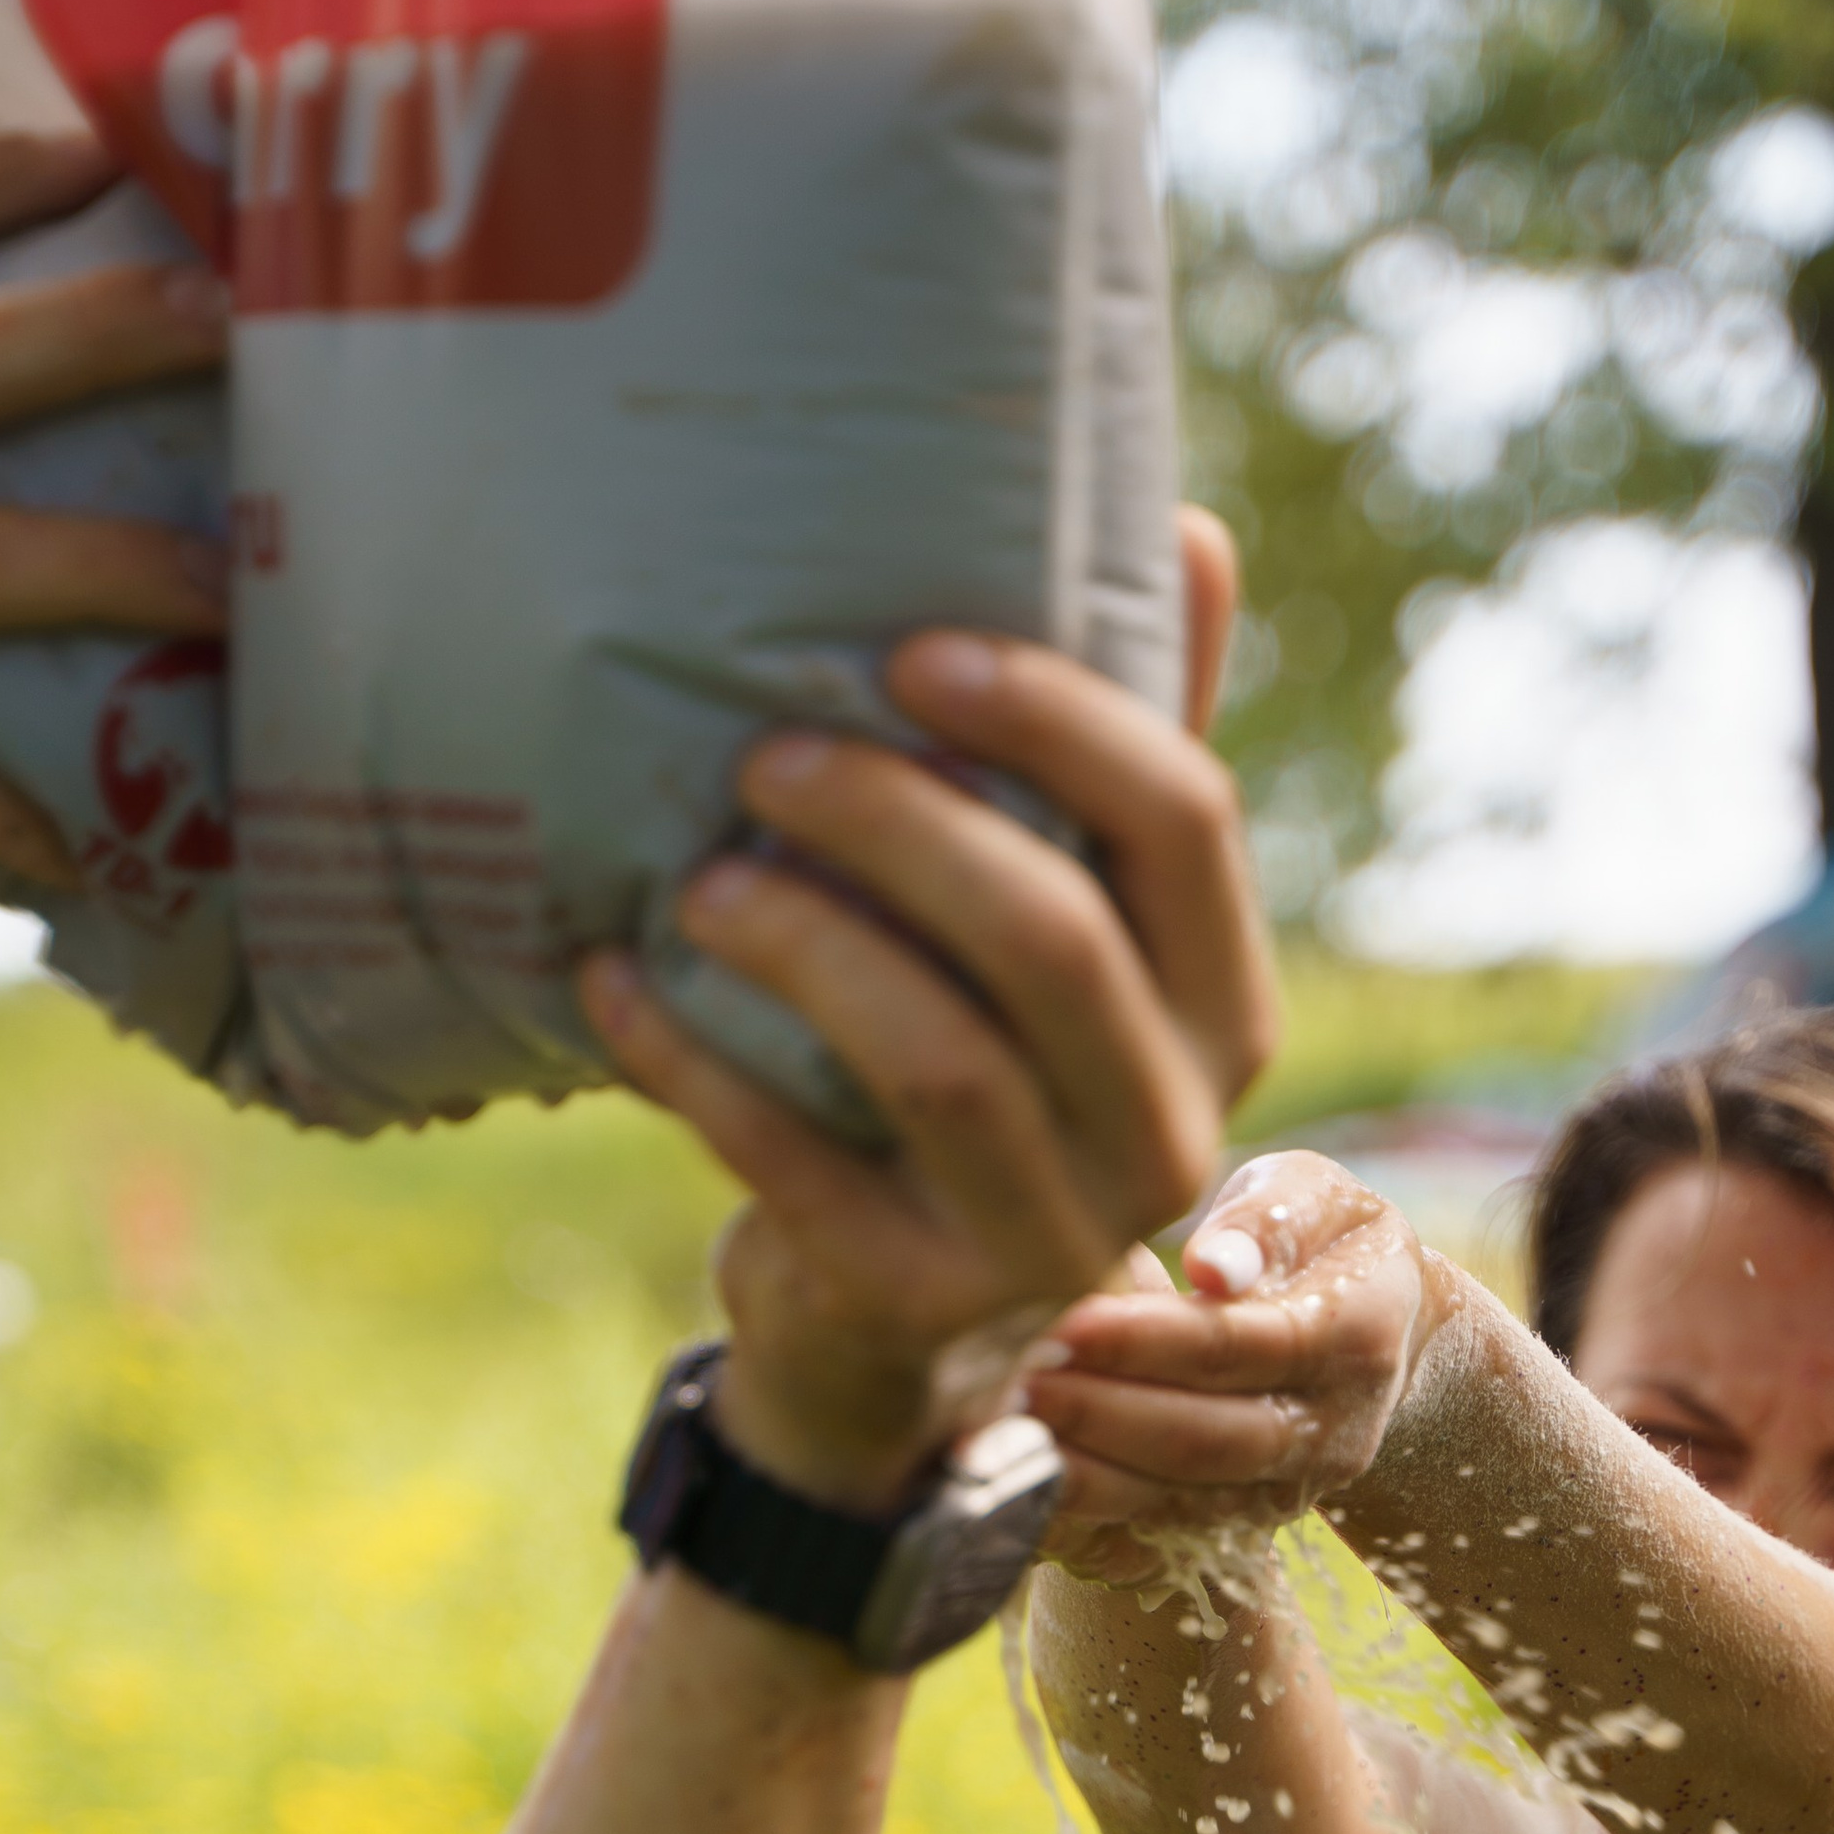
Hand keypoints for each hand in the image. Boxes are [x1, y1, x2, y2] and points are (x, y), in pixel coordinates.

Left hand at [577, 511, 1278, 1508]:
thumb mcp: (1066, 919)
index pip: (1182, 824)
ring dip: (803, 945)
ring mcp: (1051, 1236)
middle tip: (766, 755)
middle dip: (899, 825)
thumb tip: (1185, 529)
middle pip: (1052, 939)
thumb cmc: (979, 1050)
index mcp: (1221, 1006)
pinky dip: (692, 1061)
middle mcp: (1169, 1130)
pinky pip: (794, 1164)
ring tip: (696, 876)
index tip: (908, 648)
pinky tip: (612, 978)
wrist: (890, 1304)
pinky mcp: (919, 1301)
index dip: (1055, 719)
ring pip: (936, 1062)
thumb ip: (1117, 758)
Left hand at [1021, 1149, 1441, 1580]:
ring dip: (1085, 1474)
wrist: (1371, 1328)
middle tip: (1015, 1381)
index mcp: (1358, 1337)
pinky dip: (1085, 1515)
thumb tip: (1214, 1269)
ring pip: (1179, 1504)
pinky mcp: (1243, 1527)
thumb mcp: (1311, 1195)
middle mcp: (1335, 1432)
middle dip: (1101, 1416)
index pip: (1239, 1347)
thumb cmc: (1316, 1236)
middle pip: (1205, 1441)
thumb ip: (1266, 1217)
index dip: (1146, 1342)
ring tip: (1006, 1430)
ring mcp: (1289, 1491)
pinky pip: (1156, 1536)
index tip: (1065, 1322)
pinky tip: (1024, 1479)